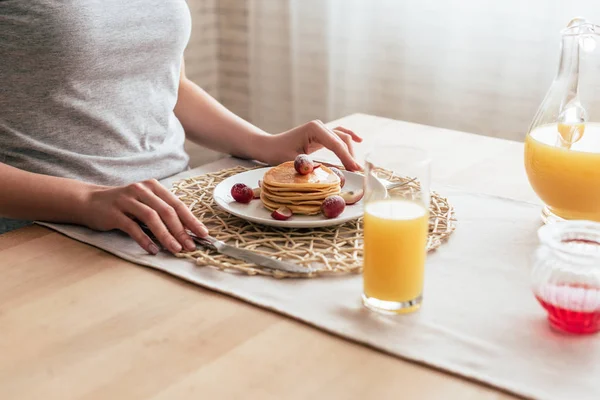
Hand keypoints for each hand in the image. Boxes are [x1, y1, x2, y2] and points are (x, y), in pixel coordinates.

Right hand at [82, 179, 207, 254]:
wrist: (89, 201)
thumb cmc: (123, 205)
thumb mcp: (145, 203)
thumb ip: (162, 213)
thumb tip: (186, 233)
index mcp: (153, 186)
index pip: (177, 204)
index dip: (191, 220)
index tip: (203, 234)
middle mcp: (141, 190)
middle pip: (167, 211)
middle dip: (181, 230)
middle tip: (191, 246)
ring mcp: (127, 200)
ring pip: (152, 218)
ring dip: (166, 235)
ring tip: (176, 249)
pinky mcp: (114, 212)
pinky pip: (132, 227)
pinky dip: (144, 239)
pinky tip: (153, 249)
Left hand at [261, 120, 362, 170]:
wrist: (269, 147)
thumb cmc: (278, 154)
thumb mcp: (295, 162)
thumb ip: (313, 166)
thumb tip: (331, 174)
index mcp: (314, 129)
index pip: (336, 144)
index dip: (347, 157)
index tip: (356, 170)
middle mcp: (319, 126)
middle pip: (342, 140)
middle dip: (350, 156)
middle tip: (357, 172)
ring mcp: (321, 129)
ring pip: (342, 138)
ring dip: (350, 151)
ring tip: (356, 166)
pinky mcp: (320, 134)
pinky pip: (338, 135)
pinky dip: (349, 137)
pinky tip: (359, 140)